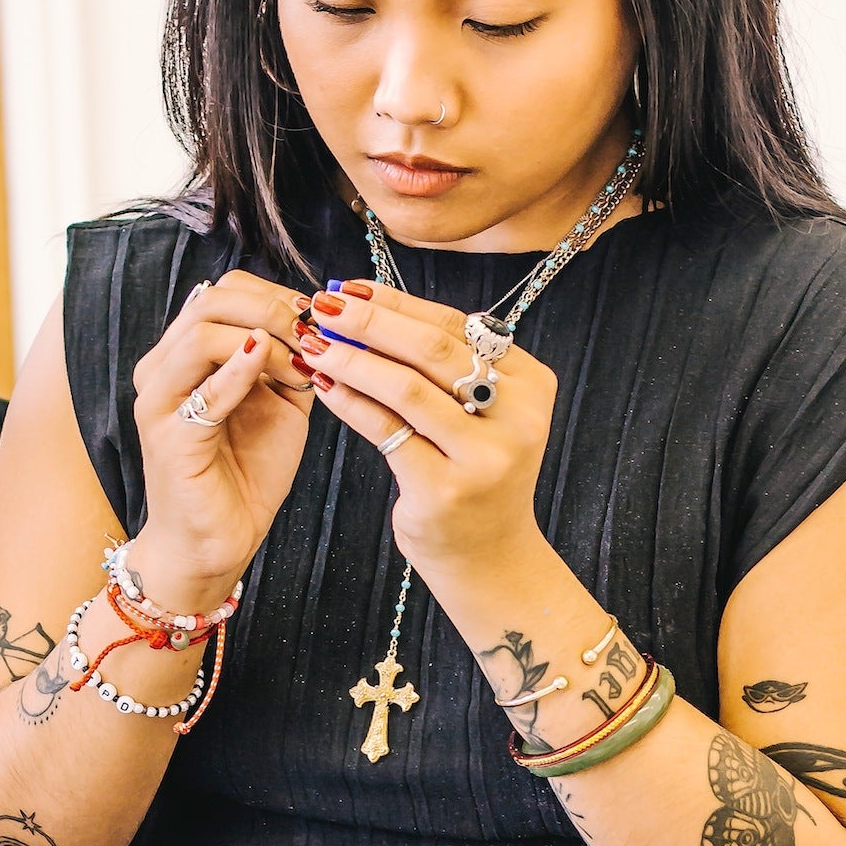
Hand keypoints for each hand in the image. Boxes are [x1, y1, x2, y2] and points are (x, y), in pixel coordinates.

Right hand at [131, 270, 313, 602]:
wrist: (218, 541)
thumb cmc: (245, 473)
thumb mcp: (279, 404)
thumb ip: (290, 360)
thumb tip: (318, 322)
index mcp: (183, 354)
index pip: (224, 290)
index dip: (275, 294)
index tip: (317, 321)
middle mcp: (162, 368)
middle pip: (213, 300)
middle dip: (273, 308)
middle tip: (314, 333)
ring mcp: (160, 401)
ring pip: (203, 333)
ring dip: (265, 337)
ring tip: (301, 364)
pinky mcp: (170, 437)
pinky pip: (204, 391)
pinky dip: (240, 371)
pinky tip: (277, 369)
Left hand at [295, 281, 556, 573]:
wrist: (489, 558)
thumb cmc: (473, 475)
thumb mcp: (480, 415)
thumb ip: (444, 367)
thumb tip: (365, 306)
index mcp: (531, 385)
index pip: (456, 327)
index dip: (398, 303)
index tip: (351, 287)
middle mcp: (517, 418)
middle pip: (432, 350)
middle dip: (370, 322)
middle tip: (324, 304)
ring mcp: (483, 457)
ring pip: (406, 388)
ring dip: (352, 359)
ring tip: (314, 342)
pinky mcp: (444, 489)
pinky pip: (386, 431)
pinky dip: (349, 402)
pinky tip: (323, 383)